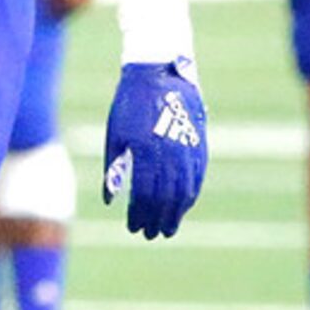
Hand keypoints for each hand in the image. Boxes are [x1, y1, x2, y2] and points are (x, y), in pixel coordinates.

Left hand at [103, 59, 206, 239]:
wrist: (159, 75)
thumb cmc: (129, 106)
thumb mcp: (115, 136)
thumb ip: (113, 169)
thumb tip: (111, 201)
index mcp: (145, 151)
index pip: (144, 194)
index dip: (140, 214)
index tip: (133, 228)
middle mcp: (170, 154)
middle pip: (166, 198)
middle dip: (158, 219)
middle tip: (151, 235)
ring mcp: (188, 150)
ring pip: (185, 191)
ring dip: (176, 213)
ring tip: (168, 229)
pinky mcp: (199, 146)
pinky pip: (197, 178)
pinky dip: (190, 196)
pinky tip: (183, 207)